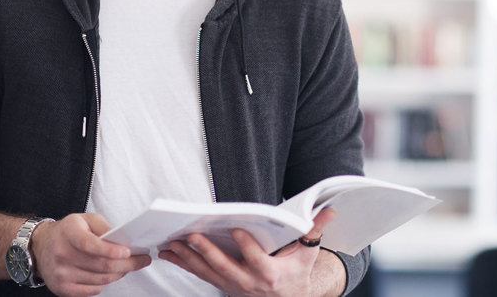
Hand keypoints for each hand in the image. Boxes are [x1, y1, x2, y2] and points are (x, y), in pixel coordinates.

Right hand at [30, 212, 151, 296]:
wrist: (40, 246)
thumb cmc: (68, 231)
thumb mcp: (85, 219)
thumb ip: (105, 227)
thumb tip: (125, 240)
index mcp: (69, 233)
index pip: (90, 244)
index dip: (111, 250)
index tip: (128, 252)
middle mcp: (62, 254)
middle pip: (102, 265)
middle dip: (127, 264)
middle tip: (142, 260)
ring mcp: (60, 274)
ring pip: (101, 280)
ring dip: (119, 274)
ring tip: (128, 266)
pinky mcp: (62, 288)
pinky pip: (93, 290)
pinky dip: (105, 283)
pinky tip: (109, 274)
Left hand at [159, 207, 338, 296]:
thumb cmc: (297, 272)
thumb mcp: (308, 254)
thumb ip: (314, 231)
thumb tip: (328, 210)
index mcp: (270, 274)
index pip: (257, 260)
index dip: (247, 246)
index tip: (236, 231)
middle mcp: (249, 283)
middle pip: (225, 267)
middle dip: (207, 251)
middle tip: (192, 235)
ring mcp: (233, 286)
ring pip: (207, 272)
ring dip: (188, 258)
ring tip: (172, 243)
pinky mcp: (222, 286)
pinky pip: (200, 274)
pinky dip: (183, 263)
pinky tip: (168, 252)